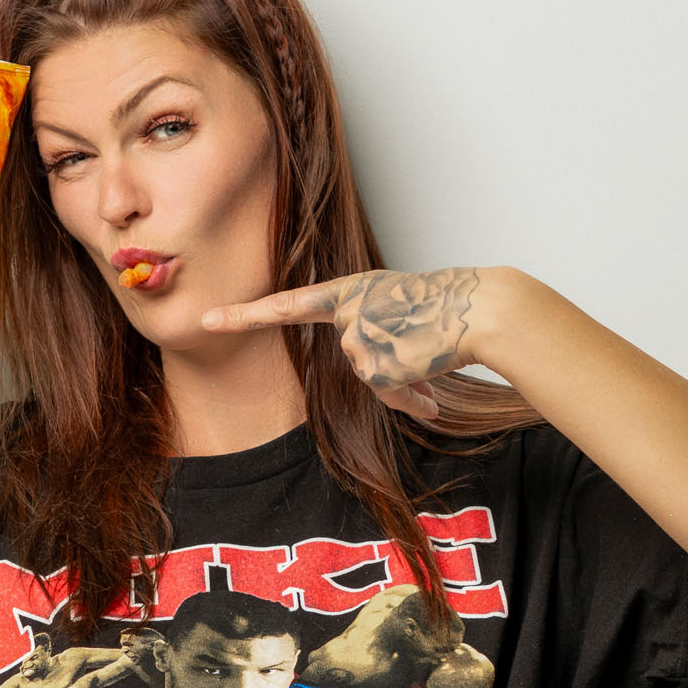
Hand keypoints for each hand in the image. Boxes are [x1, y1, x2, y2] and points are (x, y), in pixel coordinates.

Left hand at [202, 266, 485, 418]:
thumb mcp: (402, 310)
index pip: (287, 304)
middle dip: (391, 374)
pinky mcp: (374, 366)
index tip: (208, 320)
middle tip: (415, 353)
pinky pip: (388, 396)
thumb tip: (384, 383)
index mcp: (351, 289)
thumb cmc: (448, 307)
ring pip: (374, 381)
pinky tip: (432, 384)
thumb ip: (377, 336)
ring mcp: (357, 337)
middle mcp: (347, 310)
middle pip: (356, 362)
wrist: (480, 309)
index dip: (245, 314)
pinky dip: (411, 398)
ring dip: (405, 384)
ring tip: (433, 361)